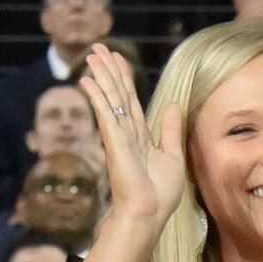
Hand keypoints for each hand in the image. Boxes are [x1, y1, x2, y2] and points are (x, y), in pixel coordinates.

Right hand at [83, 43, 175, 233]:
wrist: (150, 213)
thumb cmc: (160, 193)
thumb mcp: (173, 155)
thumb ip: (171, 130)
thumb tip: (174, 104)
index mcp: (139, 135)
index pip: (130, 99)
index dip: (124, 78)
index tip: (117, 58)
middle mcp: (126, 132)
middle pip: (117, 93)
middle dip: (108, 70)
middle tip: (98, 48)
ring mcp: (119, 136)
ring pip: (110, 99)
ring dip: (101, 76)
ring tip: (92, 55)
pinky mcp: (115, 143)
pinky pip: (106, 114)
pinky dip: (98, 97)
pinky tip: (88, 81)